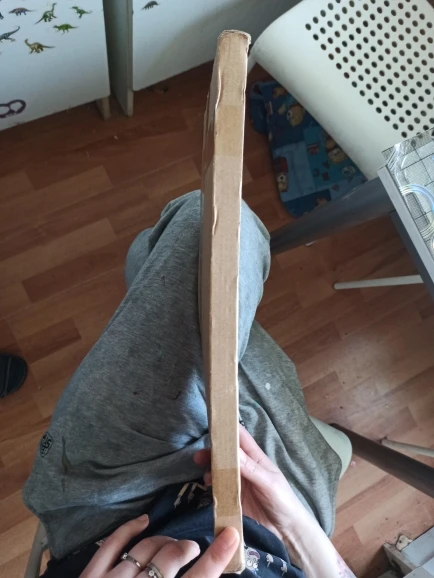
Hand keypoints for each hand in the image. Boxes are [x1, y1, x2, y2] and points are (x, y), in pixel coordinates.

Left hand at [80, 515, 238, 577]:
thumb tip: (204, 575)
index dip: (216, 557)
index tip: (231, 535)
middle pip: (170, 557)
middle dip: (187, 548)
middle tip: (193, 550)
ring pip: (146, 547)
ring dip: (164, 542)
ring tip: (172, 546)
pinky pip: (112, 544)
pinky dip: (129, 528)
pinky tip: (143, 521)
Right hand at [194, 424, 309, 541]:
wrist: (286, 531)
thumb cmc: (283, 501)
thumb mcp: (269, 483)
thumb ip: (251, 468)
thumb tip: (232, 451)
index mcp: (256, 458)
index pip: (240, 438)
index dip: (228, 428)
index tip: (213, 422)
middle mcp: (245, 467)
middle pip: (226, 454)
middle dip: (212, 452)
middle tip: (199, 456)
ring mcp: (239, 482)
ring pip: (220, 470)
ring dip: (210, 469)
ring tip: (204, 475)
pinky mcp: (233, 497)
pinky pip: (219, 487)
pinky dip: (212, 485)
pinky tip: (209, 487)